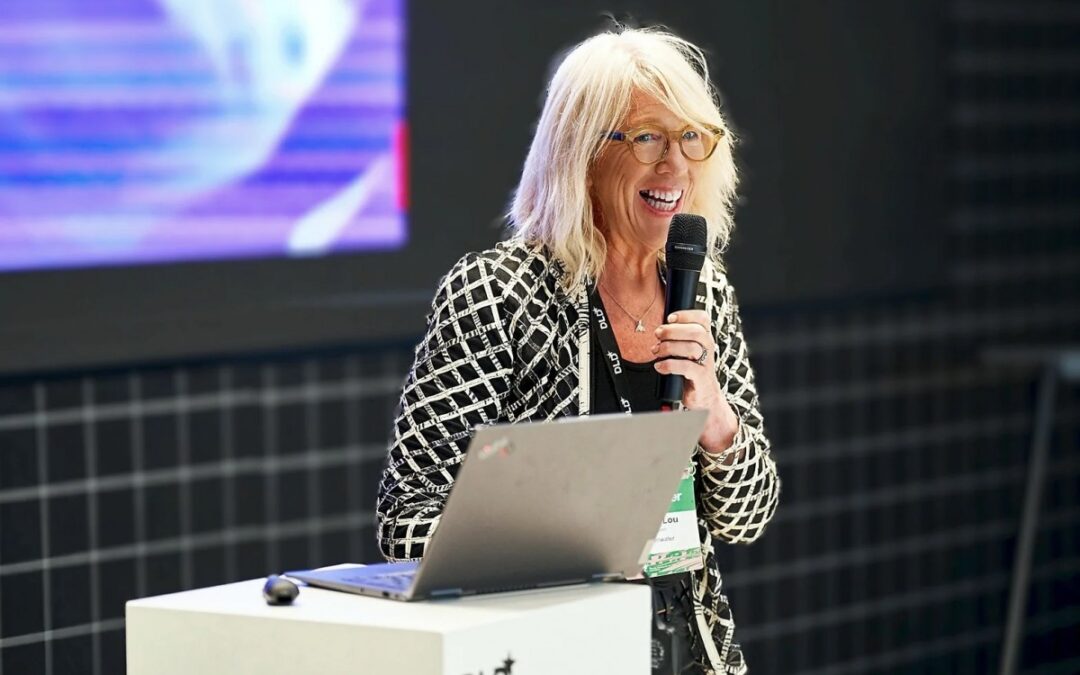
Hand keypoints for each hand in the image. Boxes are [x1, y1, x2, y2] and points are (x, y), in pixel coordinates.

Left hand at [652, 310, 738, 453]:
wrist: (703, 397)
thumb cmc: (691, 371)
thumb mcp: (686, 351)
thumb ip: (677, 339)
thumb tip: (659, 329)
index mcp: (704, 338)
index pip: (702, 318)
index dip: (686, 315)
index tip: (670, 318)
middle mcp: (708, 348)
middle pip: (696, 331)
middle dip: (673, 331)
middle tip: (658, 335)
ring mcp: (706, 363)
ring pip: (691, 348)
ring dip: (669, 347)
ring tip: (656, 351)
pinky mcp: (701, 378)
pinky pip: (686, 367)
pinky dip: (669, 364)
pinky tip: (659, 366)